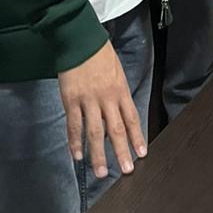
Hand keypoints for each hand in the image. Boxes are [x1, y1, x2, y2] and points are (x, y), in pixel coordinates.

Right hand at [58, 40, 145, 179]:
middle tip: (126, 170)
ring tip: (100, 172)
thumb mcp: (117, 71)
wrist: (80, 39)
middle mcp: (107, 98)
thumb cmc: (100, 53)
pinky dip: (75, 142)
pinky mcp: (71, 100)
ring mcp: (88, 100)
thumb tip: (119, 112)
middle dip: (121, 152)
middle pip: (116, 129)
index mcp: (120, 90)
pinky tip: (77, 155)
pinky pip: (74, 125)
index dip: (137, 137)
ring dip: (97, 154)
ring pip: (94, 132)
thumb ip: (118, 93)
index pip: (131, 118)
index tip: (141, 154)